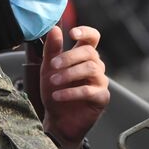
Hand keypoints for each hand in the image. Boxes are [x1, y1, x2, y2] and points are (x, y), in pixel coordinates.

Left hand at [40, 26, 109, 148]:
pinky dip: (72, 92)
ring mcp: (100, 81)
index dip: (85, 32)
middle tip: (54, 65)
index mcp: (83, 56)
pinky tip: (58, 96)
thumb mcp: (48, 68)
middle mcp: (95, 66)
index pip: (92, 37)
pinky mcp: (101, 98)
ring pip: (91, 69)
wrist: (56, 120)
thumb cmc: (54, 91)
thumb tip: (54, 29)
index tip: (72, 33)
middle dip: (70, 57)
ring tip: (54, 82)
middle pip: (89, 52)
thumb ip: (51, 49)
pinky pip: (90, 90)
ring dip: (69, 74)